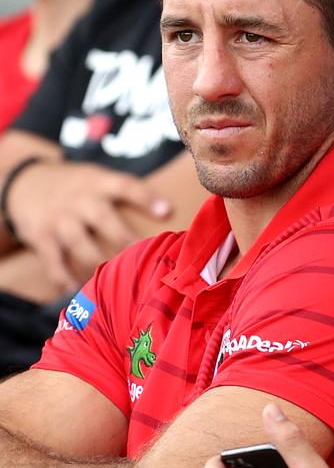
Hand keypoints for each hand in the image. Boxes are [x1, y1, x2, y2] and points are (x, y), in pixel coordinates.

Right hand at [7, 160, 169, 290]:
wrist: (24, 182)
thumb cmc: (80, 187)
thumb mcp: (99, 179)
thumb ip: (127, 195)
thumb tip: (175, 217)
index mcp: (99, 182)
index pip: (125, 185)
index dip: (146, 196)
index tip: (167, 210)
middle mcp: (79, 199)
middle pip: (103, 217)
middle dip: (124, 237)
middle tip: (145, 256)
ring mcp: (59, 218)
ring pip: (79, 242)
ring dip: (97, 262)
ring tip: (115, 280)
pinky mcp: (40, 236)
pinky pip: (52, 259)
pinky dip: (62, 276)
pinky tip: (74, 289)